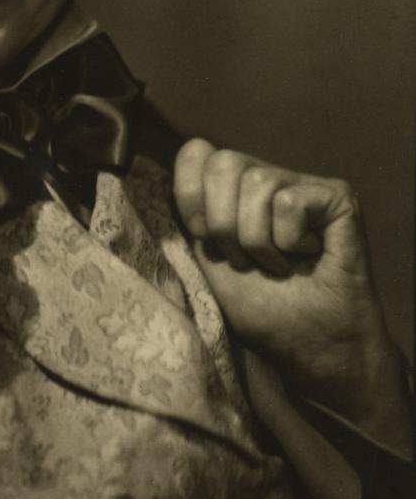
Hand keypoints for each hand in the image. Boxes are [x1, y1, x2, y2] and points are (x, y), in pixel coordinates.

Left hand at [173, 139, 410, 448]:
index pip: (196, 153)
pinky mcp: (337, 196)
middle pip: (224, 163)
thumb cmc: (261, 308)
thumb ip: (187, 217)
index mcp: (232, 189)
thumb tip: (161, 182)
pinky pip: (289, 203)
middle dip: (224, 223)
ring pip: (257, 184)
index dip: (191, 195)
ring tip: (277, 264)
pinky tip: (307, 258)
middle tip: (245, 260)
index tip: (204, 238)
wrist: (312, 346)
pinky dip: (290, 242)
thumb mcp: (206, 261)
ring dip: (258, 242)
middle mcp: (267, 177)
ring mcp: (303, 183)